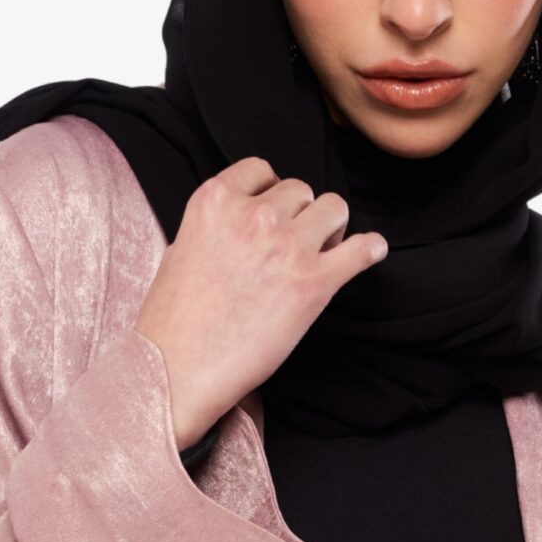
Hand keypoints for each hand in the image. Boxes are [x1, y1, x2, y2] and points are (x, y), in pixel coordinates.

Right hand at [134, 156, 388, 448]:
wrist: (177, 370)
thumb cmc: (172, 322)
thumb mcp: (180, 250)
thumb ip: (216, 227)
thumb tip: (242, 225)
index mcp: (215, 201)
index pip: (260, 170)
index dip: (271, 193)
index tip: (273, 214)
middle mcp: (254, 215)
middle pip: (300, 191)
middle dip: (300, 214)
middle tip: (295, 244)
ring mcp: (287, 247)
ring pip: (334, 208)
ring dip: (331, 228)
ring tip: (323, 252)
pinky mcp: (314, 283)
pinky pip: (362, 249)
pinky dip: (370, 249)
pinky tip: (369, 253)